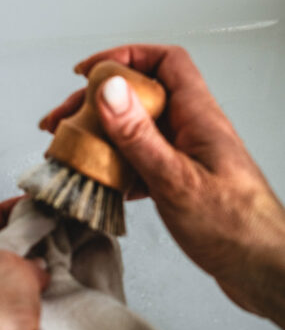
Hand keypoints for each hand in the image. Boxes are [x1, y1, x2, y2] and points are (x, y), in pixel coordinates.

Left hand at [0, 198, 58, 329]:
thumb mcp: (2, 259)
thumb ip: (18, 252)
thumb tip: (33, 263)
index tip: (20, 206)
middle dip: (20, 248)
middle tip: (41, 233)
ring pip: (17, 290)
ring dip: (36, 278)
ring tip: (52, 263)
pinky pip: (35, 316)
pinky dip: (48, 305)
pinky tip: (58, 295)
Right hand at [41, 45, 284, 327]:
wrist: (266, 272)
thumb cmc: (236, 230)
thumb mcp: (175, 180)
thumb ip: (139, 134)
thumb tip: (111, 89)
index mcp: (198, 115)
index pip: (164, 61)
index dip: (126, 56)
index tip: (90, 70)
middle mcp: (194, 128)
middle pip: (141, 95)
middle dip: (98, 101)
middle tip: (65, 117)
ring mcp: (189, 154)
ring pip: (139, 130)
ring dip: (103, 135)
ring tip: (71, 148)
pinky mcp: (184, 181)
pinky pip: (144, 159)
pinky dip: (119, 165)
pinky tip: (103, 181)